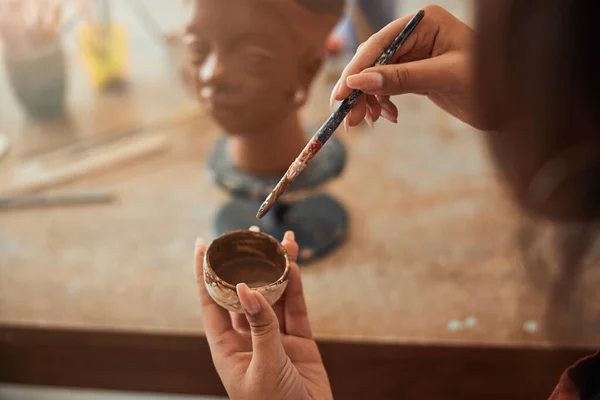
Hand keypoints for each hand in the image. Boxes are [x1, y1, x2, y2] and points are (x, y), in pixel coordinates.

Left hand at [195, 229, 332, 399]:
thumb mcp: (263, 367)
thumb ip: (260, 327)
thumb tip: (246, 289)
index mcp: (226, 347)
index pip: (210, 302)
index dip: (204, 273)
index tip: (202, 244)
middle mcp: (247, 338)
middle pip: (243, 293)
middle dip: (246, 264)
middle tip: (250, 235)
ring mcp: (274, 338)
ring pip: (273, 296)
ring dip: (277, 270)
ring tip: (282, 243)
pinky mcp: (298, 341)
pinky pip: (295, 308)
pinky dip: (296, 287)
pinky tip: (294, 267)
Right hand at [330, 5, 483, 129]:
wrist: (515, 104)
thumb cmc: (493, 82)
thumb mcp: (444, 78)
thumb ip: (402, 78)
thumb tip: (359, 81)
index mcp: (425, 21)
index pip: (380, 43)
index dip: (357, 69)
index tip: (341, 94)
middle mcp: (416, 34)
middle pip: (373, 60)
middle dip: (359, 89)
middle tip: (348, 117)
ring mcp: (415, 54)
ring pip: (377, 76)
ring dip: (368, 100)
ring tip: (366, 122)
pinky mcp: (416, 73)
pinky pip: (388, 87)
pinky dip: (383, 102)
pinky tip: (388, 116)